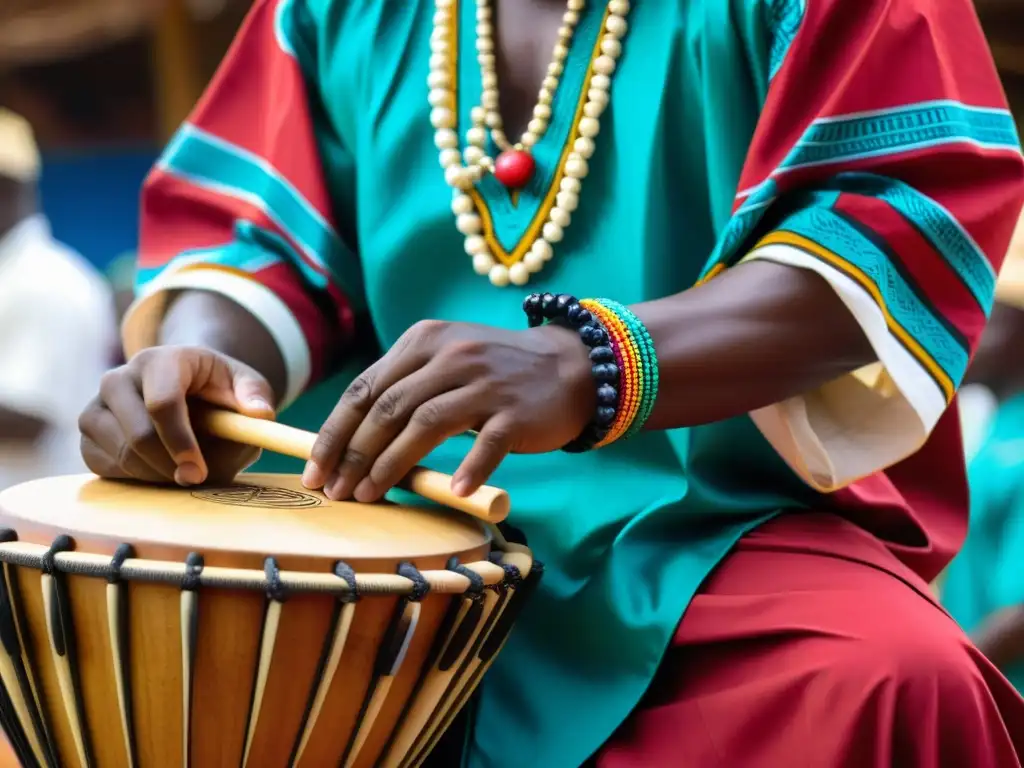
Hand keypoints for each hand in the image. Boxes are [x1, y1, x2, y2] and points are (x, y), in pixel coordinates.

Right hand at [79, 346, 275, 485]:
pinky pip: (104, 466)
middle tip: (197, 480)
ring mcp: (97, 404)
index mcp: (162, 360)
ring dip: (156, 474)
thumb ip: (256, 397)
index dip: (180, 441)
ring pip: (121, 454)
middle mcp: (120, 377)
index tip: (199, 470)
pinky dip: (136, 478)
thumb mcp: (244, 385)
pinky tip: (159, 470)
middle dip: (170, 465)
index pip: (162, 402)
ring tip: (184, 471)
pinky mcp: (88, 432)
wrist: (184, 388)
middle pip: (137, 433)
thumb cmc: (218, 388)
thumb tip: (260, 414)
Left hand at [302, 319, 594, 500]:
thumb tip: (349, 441)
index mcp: (424, 341)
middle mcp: (451, 355)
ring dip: (392, 465)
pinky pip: (487, 443)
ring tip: (372, 496)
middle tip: (338, 492)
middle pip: (388, 408)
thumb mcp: (447, 360)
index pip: (365, 389)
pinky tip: (450, 491)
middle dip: (354, 455)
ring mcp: (486, 382)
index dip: (335, 432)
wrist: (569, 366)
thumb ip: (405, 387)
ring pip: (426, 424)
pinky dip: (467, 468)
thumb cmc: (496, 372)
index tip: (315, 469)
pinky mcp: (517, 410)